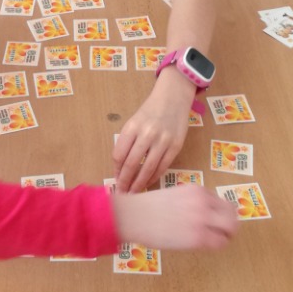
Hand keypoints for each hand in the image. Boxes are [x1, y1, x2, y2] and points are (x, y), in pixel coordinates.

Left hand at [112, 74, 193, 192]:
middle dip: (125, 181)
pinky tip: (149, 183)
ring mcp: (163, 140)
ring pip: (148, 169)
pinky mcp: (176, 146)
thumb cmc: (150, 111)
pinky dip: (154, 177)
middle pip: (132, 164)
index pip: (119, 154)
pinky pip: (163, 167)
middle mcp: (147, 133)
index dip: (116, 170)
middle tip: (123, 192)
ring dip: (140, 183)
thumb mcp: (134, 122)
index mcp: (132, 127)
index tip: (116, 179)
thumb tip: (121, 168)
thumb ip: (127, 142)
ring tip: (134, 192)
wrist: (173, 98)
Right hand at [112, 184, 237, 251]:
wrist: (134, 216)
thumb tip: (198, 215)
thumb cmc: (147, 208)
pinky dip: (217, 245)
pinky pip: (220, 243)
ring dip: (226, 235)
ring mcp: (203, 219)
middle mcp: (204, 202)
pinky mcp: (199, 237)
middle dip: (229, 223)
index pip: (219, 201)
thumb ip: (189, 201)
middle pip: (231, 213)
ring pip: (230, 228)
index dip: (218, 212)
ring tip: (218, 240)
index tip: (212, 221)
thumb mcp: (173, 195)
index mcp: (197, 190)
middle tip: (223, 232)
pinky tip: (206, 246)